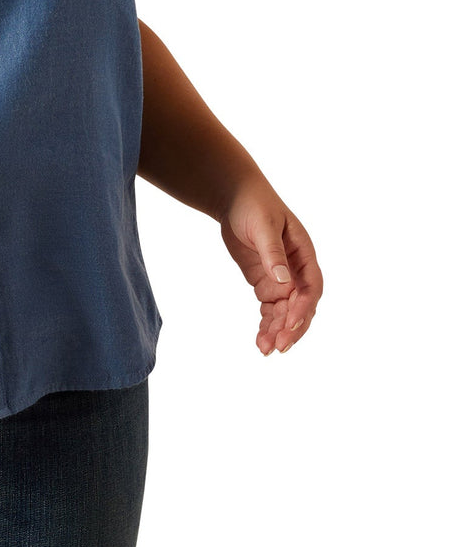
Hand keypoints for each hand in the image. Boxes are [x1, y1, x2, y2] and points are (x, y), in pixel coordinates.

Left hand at [218, 180, 322, 355]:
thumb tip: (283, 281)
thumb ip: (272, 253)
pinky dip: (267, 325)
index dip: (303, 309)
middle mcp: (297, 271)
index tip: (290, 325)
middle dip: (292, 328)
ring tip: (265, 349)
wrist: (235, 197)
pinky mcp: (265, 283)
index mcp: (304, 255)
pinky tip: (261, 340)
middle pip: (301, 307)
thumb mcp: (263, 226)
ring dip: (277, 331)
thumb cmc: (254, 205)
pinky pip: (270, 309)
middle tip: (278, 347)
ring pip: (285, 313)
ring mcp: (281, 279)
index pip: (311, 288)